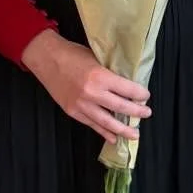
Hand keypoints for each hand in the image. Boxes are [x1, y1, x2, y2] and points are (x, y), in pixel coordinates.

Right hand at [22, 31, 149, 141]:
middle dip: (136, 112)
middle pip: (120, 107)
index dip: (140, 94)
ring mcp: (81, 105)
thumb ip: (109, 73)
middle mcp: (92, 93)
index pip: (127, 89)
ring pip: (107, 122)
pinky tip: (113, 137)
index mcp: (100, 76)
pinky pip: (91, 124)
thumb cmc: (72, 54)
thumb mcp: (96, 58)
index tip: (145, 96)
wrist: (47, 59)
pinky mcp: (72, 111)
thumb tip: (126, 85)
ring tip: (134, 135)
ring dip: (122, 129)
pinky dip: (103, 132)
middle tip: (146, 114)